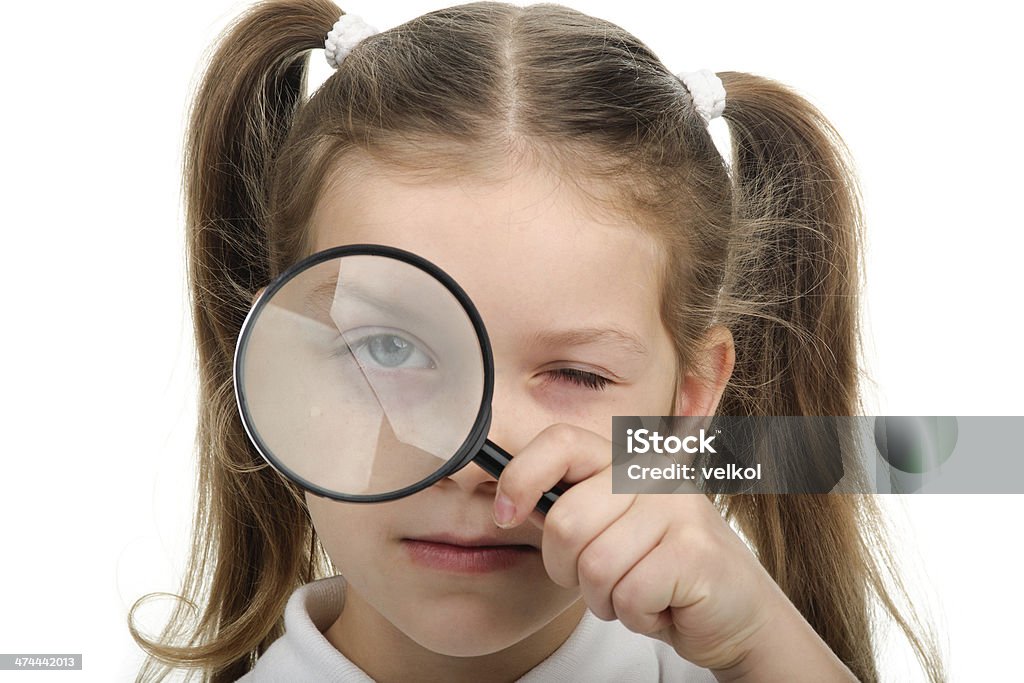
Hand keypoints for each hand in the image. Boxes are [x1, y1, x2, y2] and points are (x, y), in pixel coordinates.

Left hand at [492, 423, 857, 681]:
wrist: (734, 613)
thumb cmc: (659, 570)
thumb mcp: (606, 530)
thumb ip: (566, 507)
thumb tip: (503, 498)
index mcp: (625, 460)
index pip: (560, 441)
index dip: (520, 477)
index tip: (503, 515)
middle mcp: (653, 473)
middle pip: (566, 521)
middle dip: (567, 570)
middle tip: (600, 580)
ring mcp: (679, 509)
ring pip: (595, 566)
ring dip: (605, 599)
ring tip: (636, 592)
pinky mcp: (697, 552)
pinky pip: (628, 594)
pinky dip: (636, 616)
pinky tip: (662, 605)